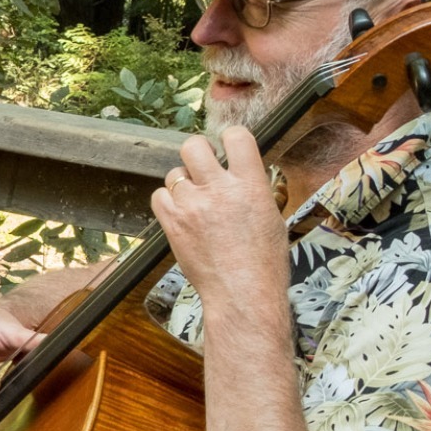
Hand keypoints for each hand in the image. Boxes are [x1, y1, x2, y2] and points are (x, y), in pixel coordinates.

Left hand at [151, 127, 289, 309]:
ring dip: (183, 183)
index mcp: (250, 185)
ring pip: (174, 173)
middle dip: (198, 153)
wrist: (242, 293)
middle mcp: (219, 190)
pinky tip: (181, 213)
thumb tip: (241, 176)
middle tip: (204, 167)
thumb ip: (252, 190)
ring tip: (195, 201)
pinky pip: (159, 196)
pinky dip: (168, 201)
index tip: (227, 146)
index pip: (236, 137)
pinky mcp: (172, 224)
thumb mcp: (272, 217)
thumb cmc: (264, 263)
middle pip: (194, 146)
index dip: (230, 138)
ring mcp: (191, 206)